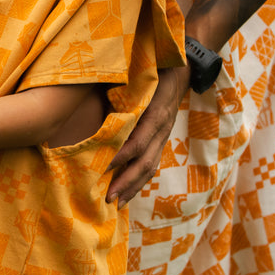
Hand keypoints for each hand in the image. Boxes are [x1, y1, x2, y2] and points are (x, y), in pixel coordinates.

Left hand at [106, 65, 189, 206]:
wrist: (181, 71)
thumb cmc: (153, 71)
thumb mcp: (139, 76)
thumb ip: (120, 87)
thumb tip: (93, 89)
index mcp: (155, 114)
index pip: (138, 141)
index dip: (121, 155)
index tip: (103, 167)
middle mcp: (161, 129)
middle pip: (145, 162)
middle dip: (126, 182)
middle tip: (107, 197)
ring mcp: (163, 137)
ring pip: (150, 167)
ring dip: (133, 187)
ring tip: (116, 203)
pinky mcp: (160, 141)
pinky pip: (151, 165)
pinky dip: (139, 181)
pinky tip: (126, 194)